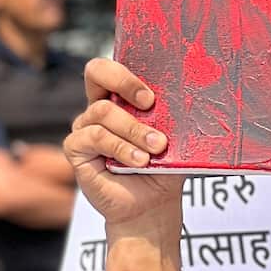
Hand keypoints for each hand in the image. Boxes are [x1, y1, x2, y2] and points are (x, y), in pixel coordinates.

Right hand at [64, 60, 183, 231]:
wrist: (154, 202)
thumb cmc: (163, 167)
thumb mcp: (173, 136)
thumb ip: (172, 116)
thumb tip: (194, 98)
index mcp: (121, 99)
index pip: (112, 68)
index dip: (126, 73)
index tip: (152, 96)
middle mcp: (99, 109)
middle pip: (96, 72)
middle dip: (125, 83)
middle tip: (149, 104)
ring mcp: (85, 127)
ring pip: (103, 111)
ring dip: (134, 130)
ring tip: (155, 149)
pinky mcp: (76, 149)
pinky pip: (94, 136)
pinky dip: (120, 147)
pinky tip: (139, 160)